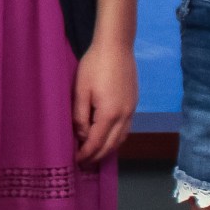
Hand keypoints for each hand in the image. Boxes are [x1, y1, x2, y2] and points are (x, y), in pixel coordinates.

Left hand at [72, 42, 136, 167]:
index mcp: (110, 114)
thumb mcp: (80, 90)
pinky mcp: (133, 103)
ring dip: (108, 149)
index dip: (86, 154)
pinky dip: (116, 138)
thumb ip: (80, 116)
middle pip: (112, 145)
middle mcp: (125, 116)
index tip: (76, 160)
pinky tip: (107, 137)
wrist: (116, 46)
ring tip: (94, 154)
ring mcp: (132, 110)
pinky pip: (125, 129)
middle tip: (84, 163)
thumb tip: (81, 135)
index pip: (97, 143)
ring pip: (121, 138)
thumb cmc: (94, 65)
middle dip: (97, 156)